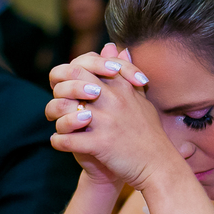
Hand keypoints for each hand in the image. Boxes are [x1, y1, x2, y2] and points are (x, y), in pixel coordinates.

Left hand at [46, 44, 177, 191]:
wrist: (159, 165)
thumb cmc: (148, 133)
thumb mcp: (140, 98)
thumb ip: (126, 73)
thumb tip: (118, 47)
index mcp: (120, 87)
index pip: (86, 65)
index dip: (70, 73)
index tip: (67, 86)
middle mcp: (112, 99)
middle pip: (72, 79)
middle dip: (58, 90)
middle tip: (57, 103)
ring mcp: (106, 121)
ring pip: (64, 108)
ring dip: (55, 116)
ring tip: (57, 125)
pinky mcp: (101, 144)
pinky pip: (66, 138)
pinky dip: (58, 140)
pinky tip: (58, 142)